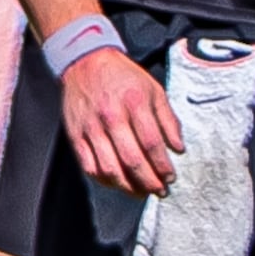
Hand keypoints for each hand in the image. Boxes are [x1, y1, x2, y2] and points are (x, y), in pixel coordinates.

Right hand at [60, 47, 179, 194]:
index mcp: (134, 104)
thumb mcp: (154, 90)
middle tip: (159, 191)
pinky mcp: (75, 135)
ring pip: (109, 167)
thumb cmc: (125, 78)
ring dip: (127, 186)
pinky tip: (117, 183)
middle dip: (148, 180)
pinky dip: (103, 179)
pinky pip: (88, 165)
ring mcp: (90, 128)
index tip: (171, 178)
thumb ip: (168, 120)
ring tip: (141, 193)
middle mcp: (111, 117)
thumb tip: (179, 148)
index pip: (152, 143)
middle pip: (131, 159)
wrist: (86, 63)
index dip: (163, 165)